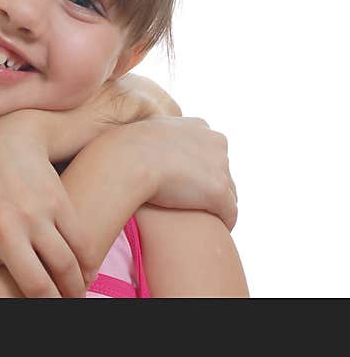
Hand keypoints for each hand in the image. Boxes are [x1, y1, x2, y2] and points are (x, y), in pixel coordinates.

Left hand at [0, 118, 95, 297]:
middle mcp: (1, 228)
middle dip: (50, 305)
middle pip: (35, 288)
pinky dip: (86, 265)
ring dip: (75, 290)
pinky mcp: (57, 201)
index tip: (6, 315)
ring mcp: (32, 214)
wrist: (3, 142)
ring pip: (65, 269)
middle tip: (55, 307)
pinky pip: (81, 246)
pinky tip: (82, 272)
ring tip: (74, 295)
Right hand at [109, 115, 237, 229]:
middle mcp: (215, 142)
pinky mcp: (218, 192)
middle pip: (222, 170)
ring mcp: (219, 166)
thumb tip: (148, 145)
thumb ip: (158, 137)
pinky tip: (212, 230)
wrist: (127, 161)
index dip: (198, 168)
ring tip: (201, 218)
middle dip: (210, 185)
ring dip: (216, 205)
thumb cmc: (126, 148)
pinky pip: (230, 213)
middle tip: (192, 202)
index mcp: (198, 126)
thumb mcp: (145, 131)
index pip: (210, 150)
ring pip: (229, 192)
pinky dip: (224, 221)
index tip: (186, 181)